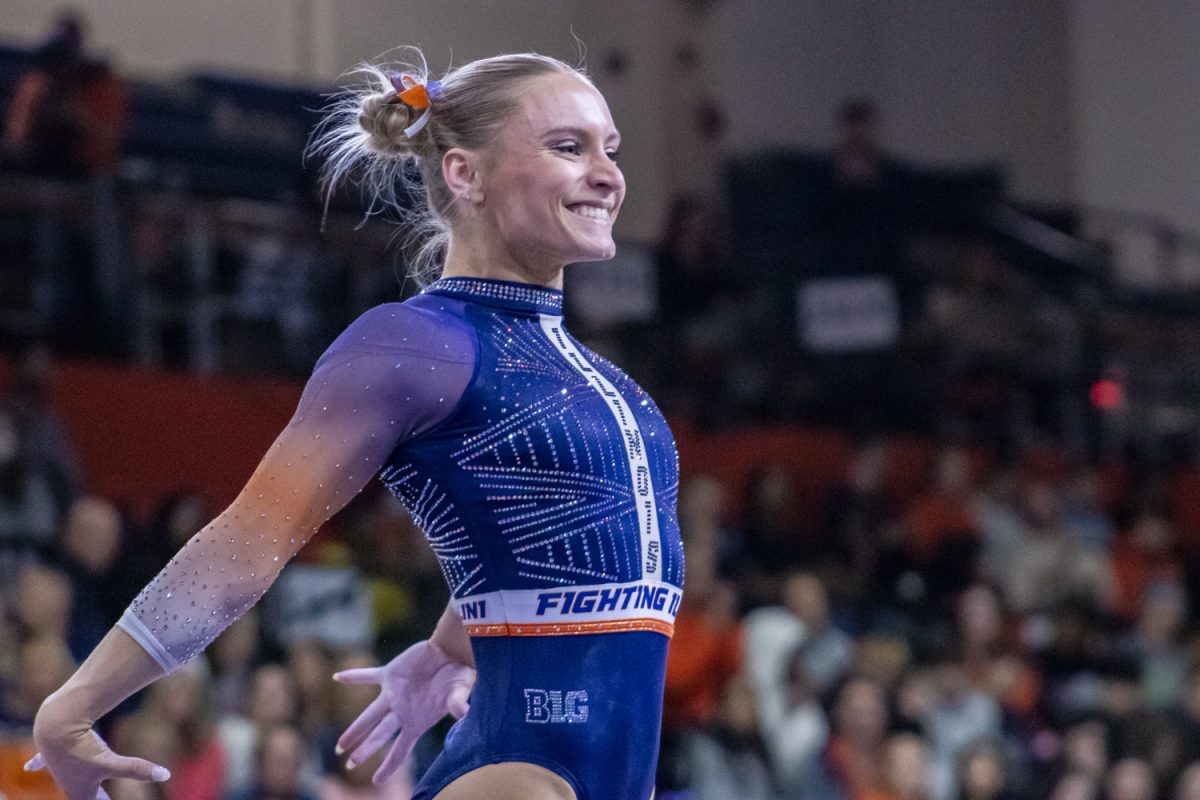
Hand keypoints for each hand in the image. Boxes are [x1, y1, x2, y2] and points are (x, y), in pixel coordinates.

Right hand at [27, 699, 169, 799]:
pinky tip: (30, 766)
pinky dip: (38, 762)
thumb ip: (137, 769)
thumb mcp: (111, 762)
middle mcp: (67, 781)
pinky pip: (42, 760)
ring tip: (77, 789)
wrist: (55, 728)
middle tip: (103, 799)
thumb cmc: (81, 749)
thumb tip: (166, 774)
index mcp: (80, 791)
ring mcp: (56, 767)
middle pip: (82, 794)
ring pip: (66, 777)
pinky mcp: (49, 752)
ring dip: (71, 783)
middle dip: (93, 797)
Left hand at [335, 639, 474, 784]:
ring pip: (369, 714)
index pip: (400, 750)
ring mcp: (394, 693)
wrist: (452, 651)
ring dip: (354, 729)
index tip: (376, 780)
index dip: (388, 766)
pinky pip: (368, 676)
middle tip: (348, 764)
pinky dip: (353, 677)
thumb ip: (457, 703)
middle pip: (378, 736)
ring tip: (339, 745)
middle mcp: (402, 711)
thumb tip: (463, 712)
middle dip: (364, 750)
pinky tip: (337, 678)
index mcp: (416, 722)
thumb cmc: (460, 674)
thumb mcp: (460, 691)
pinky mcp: (391, 674)